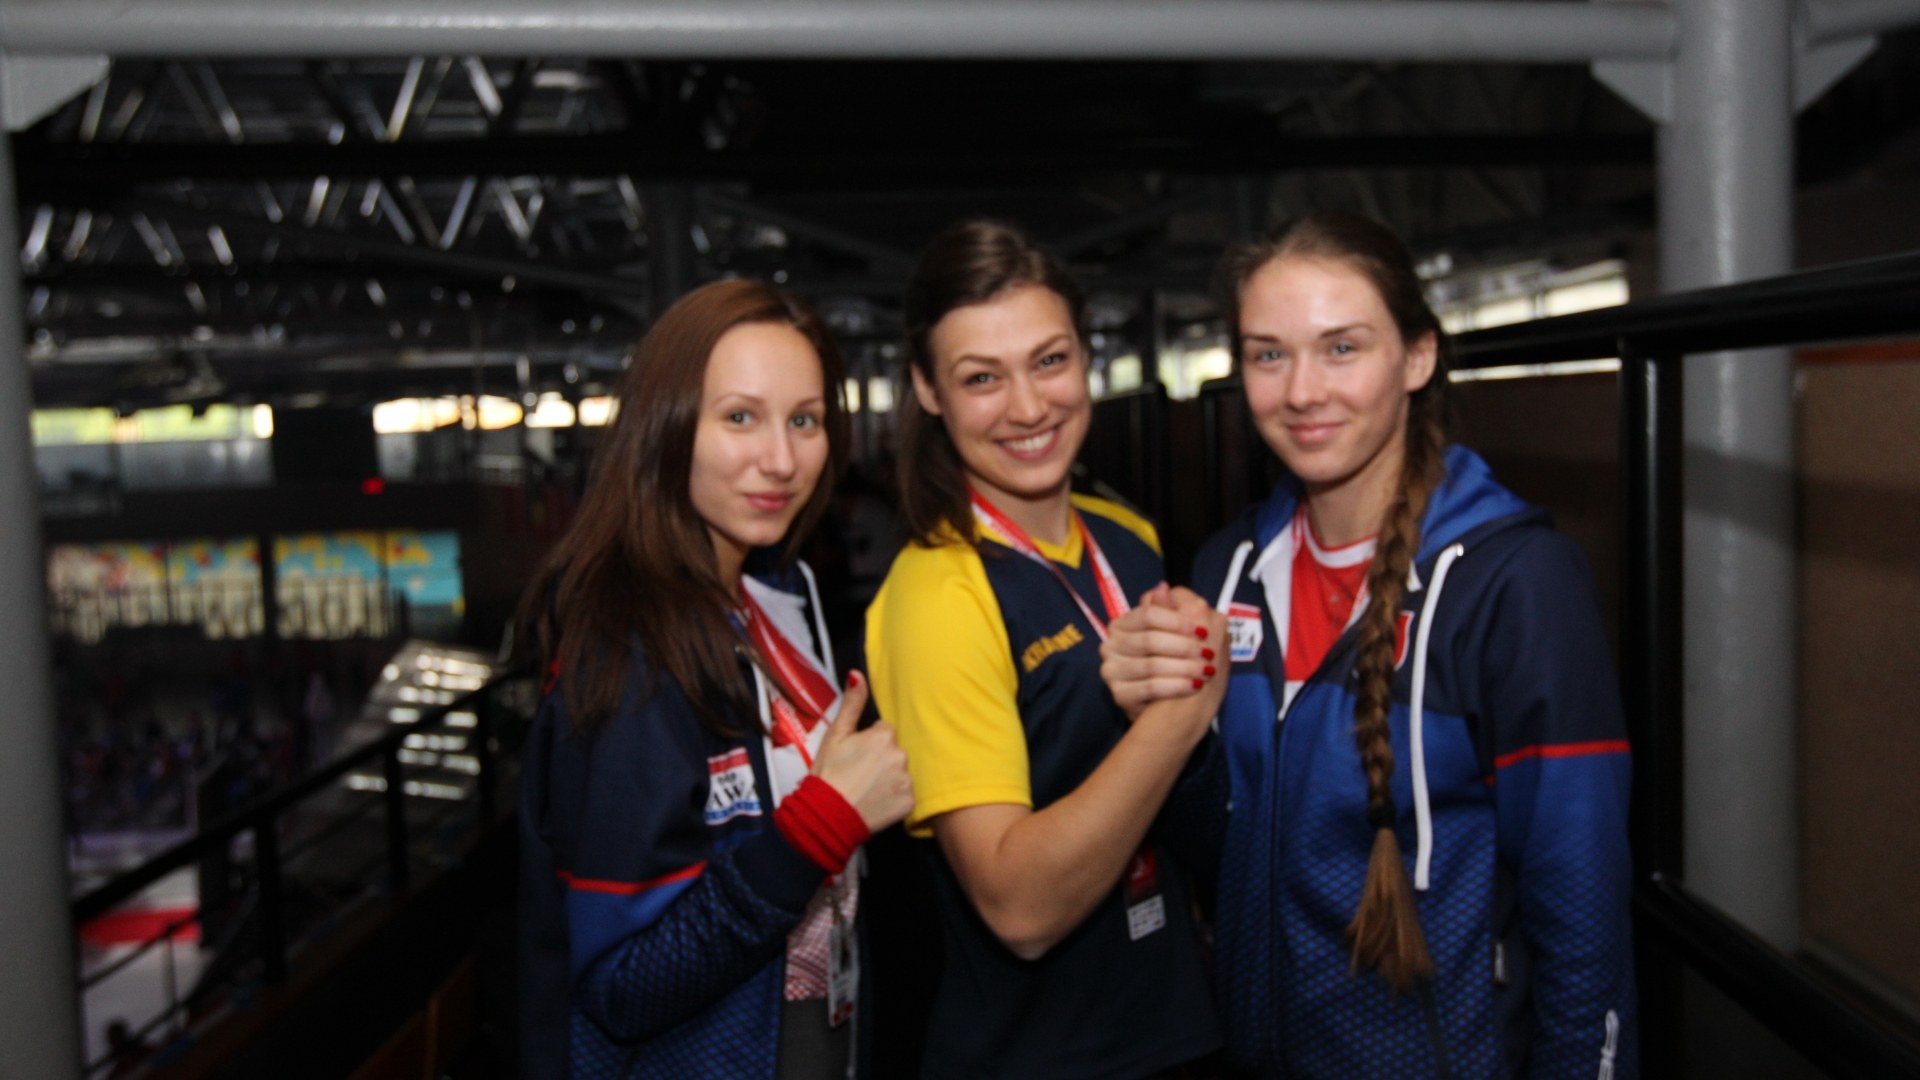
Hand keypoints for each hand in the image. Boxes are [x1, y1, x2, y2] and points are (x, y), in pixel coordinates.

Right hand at [809, 672, 914, 833]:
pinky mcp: (909, 802)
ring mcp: (907, 780)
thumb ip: (852, 704)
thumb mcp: (835, 735)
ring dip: (887, 777)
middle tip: (858, 773)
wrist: (827, 815)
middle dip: (879, 759)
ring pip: (900, 772)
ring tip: (865, 787)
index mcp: (884, 736)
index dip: (867, 743)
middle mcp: (901, 755)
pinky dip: (892, 797)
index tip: (855, 756)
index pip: (883, 732)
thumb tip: (857, 676)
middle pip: (893, 751)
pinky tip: (875, 800)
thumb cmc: (828, 774)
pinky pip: (904, 794)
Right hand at [1101, 584, 1222, 719]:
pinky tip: (1194, 686)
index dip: (1176, 621)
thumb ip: (1170, 610)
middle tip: (1208, 654)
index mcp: (1123, 624)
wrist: (1172, 707)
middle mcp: (1110, 645)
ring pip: (1151, 665)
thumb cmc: (1177, 662)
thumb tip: (1163, 586)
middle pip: (1150, 640)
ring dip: (1184, 667)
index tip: (1202, 631)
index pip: (1148, 615)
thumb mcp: (1178, 633)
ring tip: (1206, 671)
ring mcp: (1111, 670)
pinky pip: (1149, 688)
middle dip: (1184, 647)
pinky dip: (1176, 686)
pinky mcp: (1118, 694)